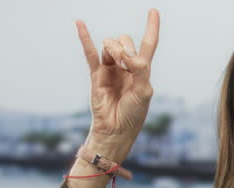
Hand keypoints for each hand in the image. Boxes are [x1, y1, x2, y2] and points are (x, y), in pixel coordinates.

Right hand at [76, 9, 159, 147]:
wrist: (115, 130)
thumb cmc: (133, 114)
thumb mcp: (144, 92)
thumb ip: (140, 69)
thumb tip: (127, 54)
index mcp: (142, 70)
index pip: (148, 44)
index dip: (152, 28)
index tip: (154, 11)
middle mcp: (126, 67)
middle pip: (125, 41)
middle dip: (125, 48)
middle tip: (126, 64)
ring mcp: (110, 69)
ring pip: (110, 45)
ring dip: (113, 50)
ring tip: (116, 65)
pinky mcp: (96, 75)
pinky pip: (89, 52)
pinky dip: (85, 37)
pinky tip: (79, 23)